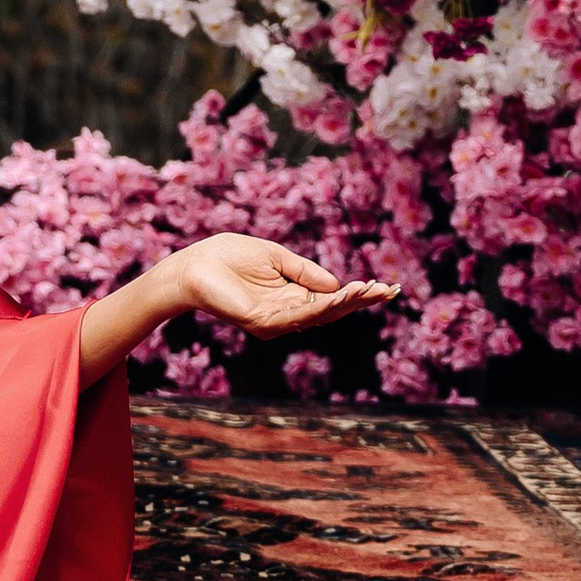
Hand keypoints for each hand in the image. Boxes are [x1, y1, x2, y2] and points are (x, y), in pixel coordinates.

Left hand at [173, 234, 398, 341]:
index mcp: (292, 297)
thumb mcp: (275, 257)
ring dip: (346, 304)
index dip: (358, 295)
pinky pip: (297, 316)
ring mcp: (276, 322)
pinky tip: (340, 297)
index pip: (332, 300)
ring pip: (319, 315)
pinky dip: (320, 307)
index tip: (385, 286)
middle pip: (332, 311)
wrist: (192, 264)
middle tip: (388, 291)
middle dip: (360, 301)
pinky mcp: (262, 323)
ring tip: (369, 291)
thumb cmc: (228, 257)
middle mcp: (288, 313)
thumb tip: (337, 285)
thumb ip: (304, 271)